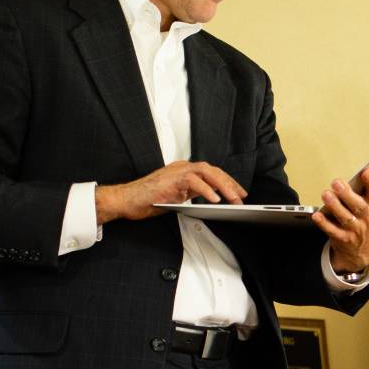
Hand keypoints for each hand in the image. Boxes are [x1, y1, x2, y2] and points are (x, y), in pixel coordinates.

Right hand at [95, 161, 246, 223]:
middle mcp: (181, 167)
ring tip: (233, 199)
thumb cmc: (148, 200)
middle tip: (241, 197)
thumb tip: (211, 199)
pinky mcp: (171, 179)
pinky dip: (206, 190)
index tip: (239, 192)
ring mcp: (176, 171)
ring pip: (206, 172)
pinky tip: (215, 200)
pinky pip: (193, 182)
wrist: (126, 200)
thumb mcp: (176, 197)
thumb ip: (191, 193)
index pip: (211, 172)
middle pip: (212, 170)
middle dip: (229, 183)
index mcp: (183, 170)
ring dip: (222, 186)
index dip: (227, 181)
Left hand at [312, 167, 368, 273]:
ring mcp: (355, 229)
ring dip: (335, 206)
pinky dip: (324, 223)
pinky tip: (317, 215)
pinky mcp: (342, 238)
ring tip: (326, 194)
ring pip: (345, 217)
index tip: (367, 172)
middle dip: (347, 194)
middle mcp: (368, 218)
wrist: (365, 251)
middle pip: (359, 206)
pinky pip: (332, 231)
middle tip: (337, 182)